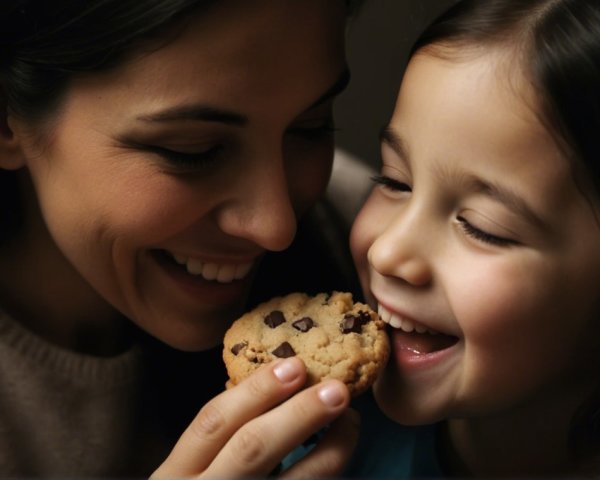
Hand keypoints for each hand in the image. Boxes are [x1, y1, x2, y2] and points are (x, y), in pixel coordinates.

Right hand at [151, 357, 358, 477]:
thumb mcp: (191, 471)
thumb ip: (220, 440)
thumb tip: (275, 387)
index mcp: (179, 473)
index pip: (214, 421)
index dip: (255, 390)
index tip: (294, 365)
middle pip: (253, 447)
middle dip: (298, 413)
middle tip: (336, 389)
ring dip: (329, 449)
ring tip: (351, 420)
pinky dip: (327, 476)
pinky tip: (341, 457)